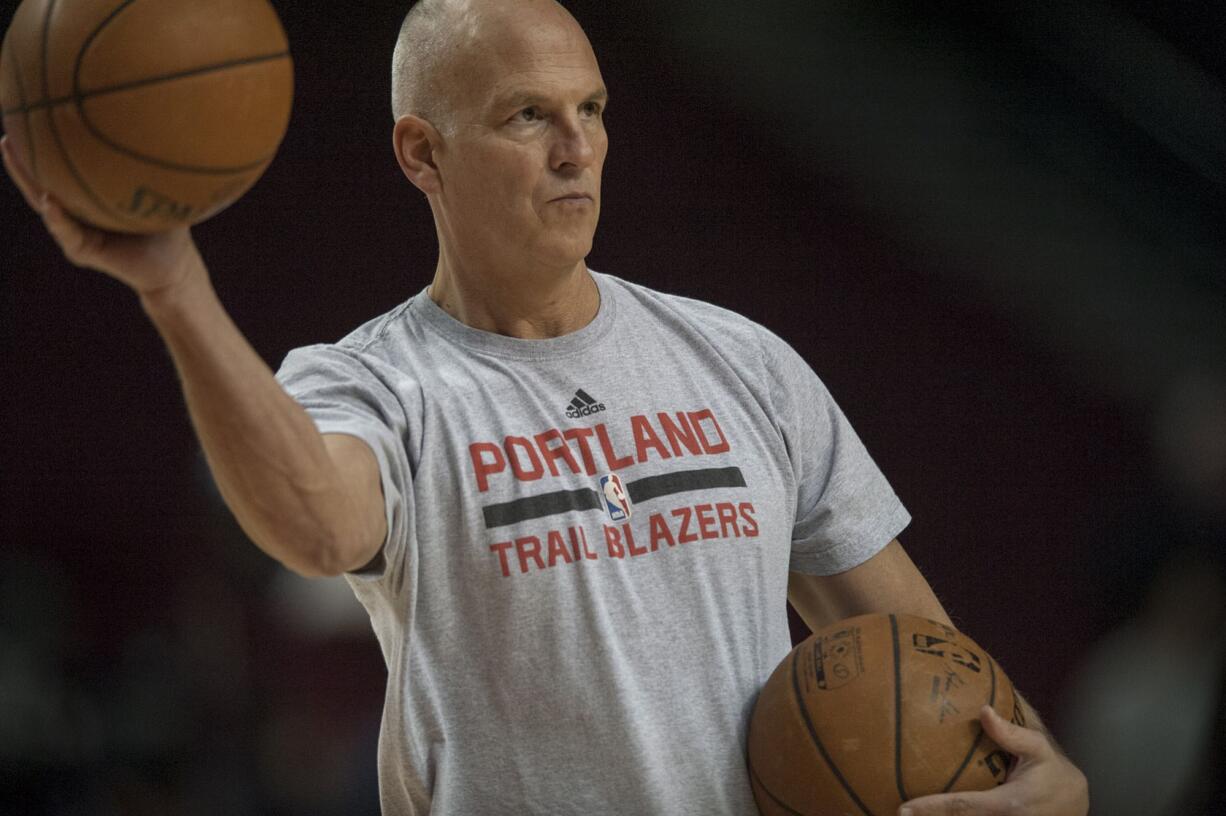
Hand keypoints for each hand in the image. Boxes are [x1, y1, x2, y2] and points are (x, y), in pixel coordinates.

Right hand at [2, 135, 204, 298]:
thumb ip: (155, 165)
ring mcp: (76, 232)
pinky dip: (56, 217)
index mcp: (90, 198)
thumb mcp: (162, 190)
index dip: (45, 148)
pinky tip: (48, 201)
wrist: (175, 268)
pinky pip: (66, 232)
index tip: (31, 118)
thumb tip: (163, 124)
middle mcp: (77, 213)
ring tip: (12, 155)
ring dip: (26, 182)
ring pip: (43, 204)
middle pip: (41, 183)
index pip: (61, 170)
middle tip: (6, 134)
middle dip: (21, 160)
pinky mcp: (83, 251)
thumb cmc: (169, 226)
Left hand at [899, 706, 1087, 815]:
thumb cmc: (1054, 774)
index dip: (931, 808)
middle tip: (897, 811)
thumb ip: (1012, 734)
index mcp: (1008, 804)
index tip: (903, 808)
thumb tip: (983, 710)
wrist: (1075, 804)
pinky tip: (927, 812)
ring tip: (905, 813)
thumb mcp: (1039, 750)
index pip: (962, 807)